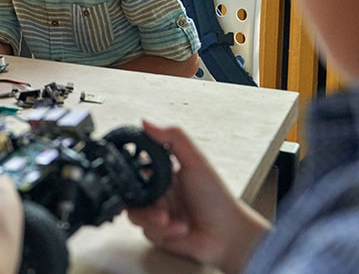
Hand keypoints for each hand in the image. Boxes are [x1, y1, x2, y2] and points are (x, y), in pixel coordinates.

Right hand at [126, 121, 269, 273]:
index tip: (129, 174)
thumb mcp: (196, 162)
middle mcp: (159, 192)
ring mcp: (157, 212)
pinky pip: (146, 230)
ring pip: (135, 213)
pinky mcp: (158, 232)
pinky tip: (180, 229)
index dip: (130, 170)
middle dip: (143, 201)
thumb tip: (146, 122)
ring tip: (169, 220)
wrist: (228, 236)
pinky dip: (163, 231)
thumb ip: (173, 137)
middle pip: (131, 192)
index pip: (136, 166)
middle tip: (159, 206)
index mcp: (165, 172)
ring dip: (152, 218)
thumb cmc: (218, 199)